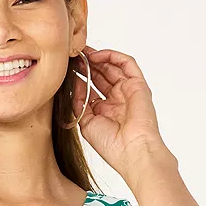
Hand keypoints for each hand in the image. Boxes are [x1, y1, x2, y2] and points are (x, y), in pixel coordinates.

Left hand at [71, 46, 174, 176]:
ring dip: (97, 58)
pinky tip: (96, 56)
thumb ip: (79, 104)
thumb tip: (74, 85)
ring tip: (82, 53)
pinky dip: (112, 56)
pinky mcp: (139, 85)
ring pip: (113, 67)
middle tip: (73, 56)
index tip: (66, 70)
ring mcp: (129, 92)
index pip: (92, 88)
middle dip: (87, 65)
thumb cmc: (111, 145)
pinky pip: (127, 64)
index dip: (80, 78)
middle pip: (102, 75)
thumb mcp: (86, 123)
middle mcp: (118, 100)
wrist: (132, 151)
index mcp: (106, 111)